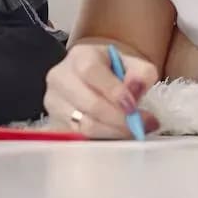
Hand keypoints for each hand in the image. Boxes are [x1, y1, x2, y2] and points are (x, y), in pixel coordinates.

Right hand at [43, 43, 161, 138]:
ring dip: (114, 132)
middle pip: (89, 103)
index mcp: (79, 56)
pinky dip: (103, 141)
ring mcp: (54, 103)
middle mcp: (60, 78)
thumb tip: (137, 88)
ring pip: (85, 125)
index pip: (91, 71)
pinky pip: (80, 139)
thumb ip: (141, 73)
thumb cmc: (109, 73)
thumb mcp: (129, 64)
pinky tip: (117, 138)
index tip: (133, 106)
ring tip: (135, 132)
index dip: (113, 90)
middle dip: (120, 118)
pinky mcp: (54, 125)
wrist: (86, 82)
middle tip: (143, 125)